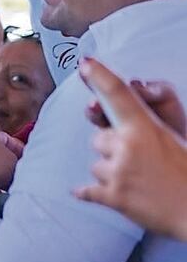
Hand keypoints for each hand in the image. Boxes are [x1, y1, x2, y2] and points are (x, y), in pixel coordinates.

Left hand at [75, 58, 186, 239]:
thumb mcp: (176, 139)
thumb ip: (146, 126)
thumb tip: (116, 123)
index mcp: (146, 128)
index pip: (119, 95)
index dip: (101, 78)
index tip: (85, 64)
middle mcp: (127, 146)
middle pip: (100, 137)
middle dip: (113, 147)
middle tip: (138, 160)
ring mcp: (117, 172)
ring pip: (96, 164)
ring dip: (110, 171)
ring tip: (138, 181)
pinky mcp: (112, 197)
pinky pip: (86, 190)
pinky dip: (88, 192)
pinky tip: (90, 193)